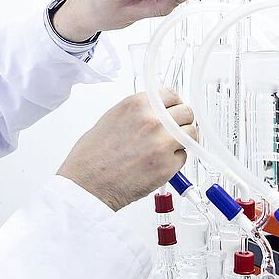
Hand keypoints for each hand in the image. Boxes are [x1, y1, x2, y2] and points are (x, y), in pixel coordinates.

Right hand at [57, 88, 194, 210]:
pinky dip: (175, 160)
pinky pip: (183, 157)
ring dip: (184, 139)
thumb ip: (139, 112)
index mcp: (138, 105)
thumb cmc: (92, 156)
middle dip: (183, 121)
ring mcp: (162, 143)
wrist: (87, 184)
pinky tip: (159, 163)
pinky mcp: (167, 166)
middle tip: (176, 130)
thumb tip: (157, 112)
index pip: (172, 94)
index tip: (174, 110)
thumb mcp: (113, 118)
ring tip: (170, 147)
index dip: (175, 104)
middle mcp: (153, 120)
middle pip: (187, 112)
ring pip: (191, 134)